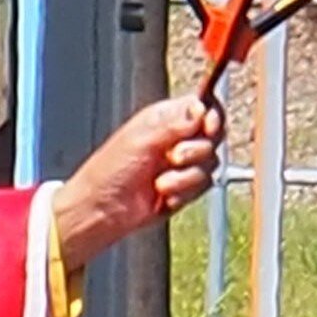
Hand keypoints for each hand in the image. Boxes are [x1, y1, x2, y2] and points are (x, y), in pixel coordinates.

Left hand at [51, 91, 220, 267]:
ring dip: (186, 177)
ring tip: (161, 183)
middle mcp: (176, 138)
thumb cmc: (110, 171)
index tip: (208, 128)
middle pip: (213, 136)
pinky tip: (164, 196)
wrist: (103, 210)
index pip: (202, 107)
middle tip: (175, 158)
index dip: (212, 116)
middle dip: (197, 150)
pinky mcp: (185, 188)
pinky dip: (184, 192)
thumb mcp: (142, 139)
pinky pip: (203, 186)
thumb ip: (175, 123)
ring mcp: (182, 164)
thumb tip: (200, 108)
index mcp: (165, 118)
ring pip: (210, 164)